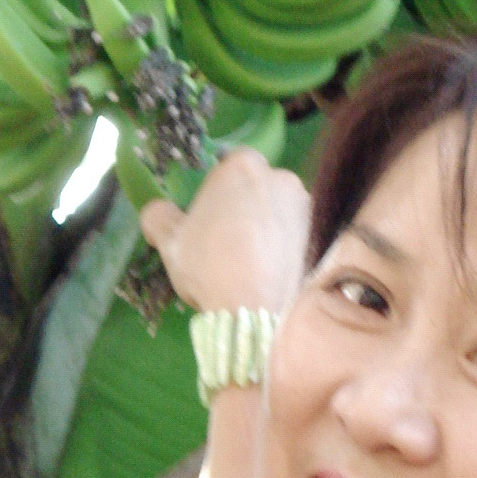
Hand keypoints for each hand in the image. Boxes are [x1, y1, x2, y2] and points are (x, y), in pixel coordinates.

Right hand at [140, 148, 310, 314]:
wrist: (256, 312)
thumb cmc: (210, 266)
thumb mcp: (169, 241)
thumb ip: (158, 215)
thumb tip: (157, 211)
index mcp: (244, 165)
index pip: (228, 166)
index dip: (216, 191)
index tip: (208, 218)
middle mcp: (282, 177)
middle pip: (256, 187)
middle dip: (243, 206)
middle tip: (227, 241)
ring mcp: (305, 207)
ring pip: (277, 211)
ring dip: (264, 226)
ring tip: (249, 260)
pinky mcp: (319, 237)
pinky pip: (294, 234)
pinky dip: (282, 246)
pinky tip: (268, 269)